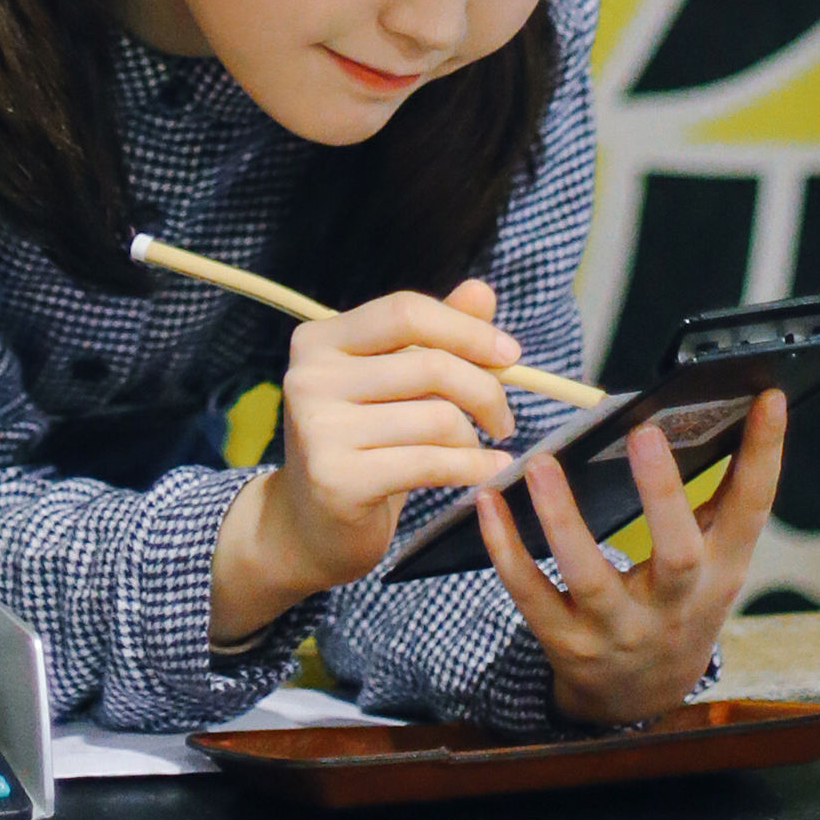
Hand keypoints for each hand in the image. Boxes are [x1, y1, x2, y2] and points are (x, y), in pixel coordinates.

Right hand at [210, 277, 519, 646]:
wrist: (308, 526)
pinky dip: (473, 467)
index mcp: (319, 340)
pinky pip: (430, 463)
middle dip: (485, 390)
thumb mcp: (391, 384)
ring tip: (479, 451)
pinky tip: (489, 471)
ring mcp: (319, 429)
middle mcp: (310, 377)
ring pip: (437, 417)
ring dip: (474, 437)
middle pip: (430, 364)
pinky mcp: (337, 479)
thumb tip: (482, 292)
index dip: (466, 329)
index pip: (405, 311)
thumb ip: (434, 337)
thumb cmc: (360, 446)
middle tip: (503, 419)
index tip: (511, 355)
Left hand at [474, 391, 786, 728]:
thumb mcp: (713, 561)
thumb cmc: (678, 603)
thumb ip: (716, 498)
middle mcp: (676, 605)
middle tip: (644, 432)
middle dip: (662, 494)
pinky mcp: (568, 643)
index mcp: (720, 572)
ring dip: (563, 519)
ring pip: (591, 578)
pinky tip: (488, 503)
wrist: (641, 697)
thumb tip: (717, 408)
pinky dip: (506, 550)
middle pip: (678, 555)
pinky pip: (531, 595)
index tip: (768, 396)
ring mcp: (620, 630)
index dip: (764, 455)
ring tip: (541, 463)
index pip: (751, 510)